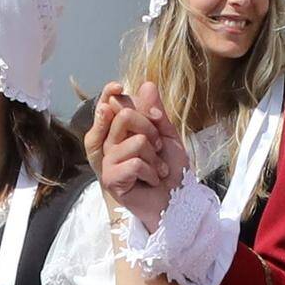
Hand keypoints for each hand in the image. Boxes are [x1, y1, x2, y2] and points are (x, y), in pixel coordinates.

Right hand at [87, 84, 183, 227]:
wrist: (176, 201)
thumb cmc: (170, 170)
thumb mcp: (167, 135)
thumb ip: (156, 112)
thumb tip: (146, 84)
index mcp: (119, 131)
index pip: (111, 104)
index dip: (118, 96)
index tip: (130, 96)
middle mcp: (109, 143)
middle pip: (123, 116)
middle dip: (151, 130)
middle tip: (158, 148)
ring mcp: (108, 161)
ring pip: (135, 141)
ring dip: (155, 157)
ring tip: (157, 170)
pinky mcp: (110, 179)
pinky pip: (134, 162)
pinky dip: (152, 172)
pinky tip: (152, 180)